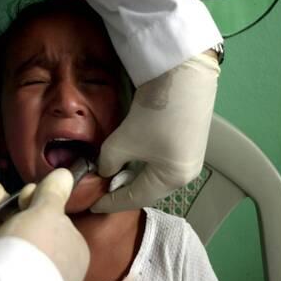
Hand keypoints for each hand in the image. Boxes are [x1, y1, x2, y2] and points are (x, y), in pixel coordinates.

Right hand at [0, 169, 89, 280]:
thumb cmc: (35, 250)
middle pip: (12, 219)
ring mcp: (12, 269)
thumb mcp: (47, 214)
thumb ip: (52, 193)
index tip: (22, 193)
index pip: (45, 215)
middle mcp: (40, 259)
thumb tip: (65, 175)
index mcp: (66, 247)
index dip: (30, 200)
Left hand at [91, 52, 219, 212]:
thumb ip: (108, 162)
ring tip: (110, 176)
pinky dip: (140, 162)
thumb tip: (104, 169)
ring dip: (130, 175)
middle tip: (99, 192)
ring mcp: (188, 154)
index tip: (92, 206)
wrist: (181, 74)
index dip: (111, 202)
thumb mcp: (123, 142)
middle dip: (122, 190)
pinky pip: (158, 160)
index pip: (136, 198)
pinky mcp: (185, 138)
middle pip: (147, 188)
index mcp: (174, 179)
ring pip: (152, 173)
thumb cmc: (154, 115)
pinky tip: (127, 159)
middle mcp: (186, 171)